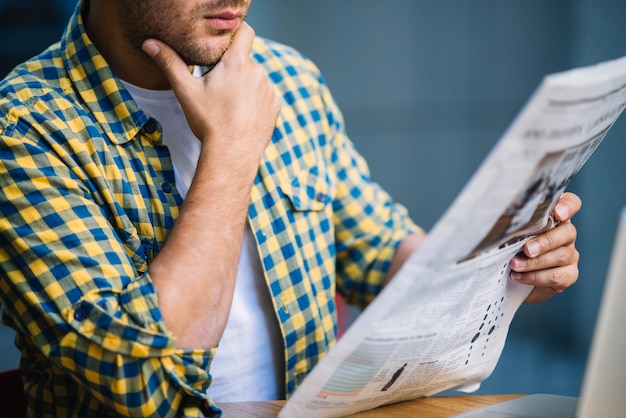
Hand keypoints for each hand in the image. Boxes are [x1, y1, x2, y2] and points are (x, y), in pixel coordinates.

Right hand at [141, 23, 279, 172]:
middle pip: (245, 60)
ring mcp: (268, 90)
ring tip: (228, 105)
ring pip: (254, 79)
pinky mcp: (274, 107)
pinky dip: (254, 101)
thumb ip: (170, 63)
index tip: (223, 43)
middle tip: (216, 87)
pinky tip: (240, 115)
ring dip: (244, 85)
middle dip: (232, 68)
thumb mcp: (185, 91)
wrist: (232, 154)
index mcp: (237, 63)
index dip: (235, 33)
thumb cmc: (208, 122)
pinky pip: (264, 96)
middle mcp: (257, 72)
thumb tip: (150, 43)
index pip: (244, 31)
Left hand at [509, 192, 581, 302]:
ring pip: (561, 256)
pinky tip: (518, 276)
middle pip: (567, 232)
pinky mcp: (568, 275)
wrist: (508, 279)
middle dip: (545, 241)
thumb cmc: (507, 248)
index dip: (567, 207)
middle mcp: (565, 234)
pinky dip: (535, 277)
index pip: (571, 204)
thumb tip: (495, 215)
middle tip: (527, 249)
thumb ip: (510, 223)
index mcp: (553, 217)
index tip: (557, 213)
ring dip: (535, 262)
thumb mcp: (507, 233)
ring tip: (514, 265)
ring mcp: (569, 254)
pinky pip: (557, 276)